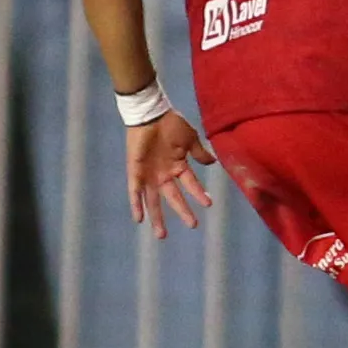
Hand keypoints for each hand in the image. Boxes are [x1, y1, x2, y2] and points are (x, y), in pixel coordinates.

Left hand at [127, 110, 214, 238]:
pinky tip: (139, 219)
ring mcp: (149, 174)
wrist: (150, 114)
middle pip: (174, 197)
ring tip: (161, 234)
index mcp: (178, 166)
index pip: (191, 184)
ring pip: (154, 200)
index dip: (199, 194)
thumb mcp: (189, 138)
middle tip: (192, 225)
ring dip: (157, 216)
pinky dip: (136, 204)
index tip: (209, 204)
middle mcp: (164, 174)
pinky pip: (135, 191)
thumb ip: (199, 152)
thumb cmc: (170, 124)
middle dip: (182, 211)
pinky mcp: (135, 172)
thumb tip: (212, 162)